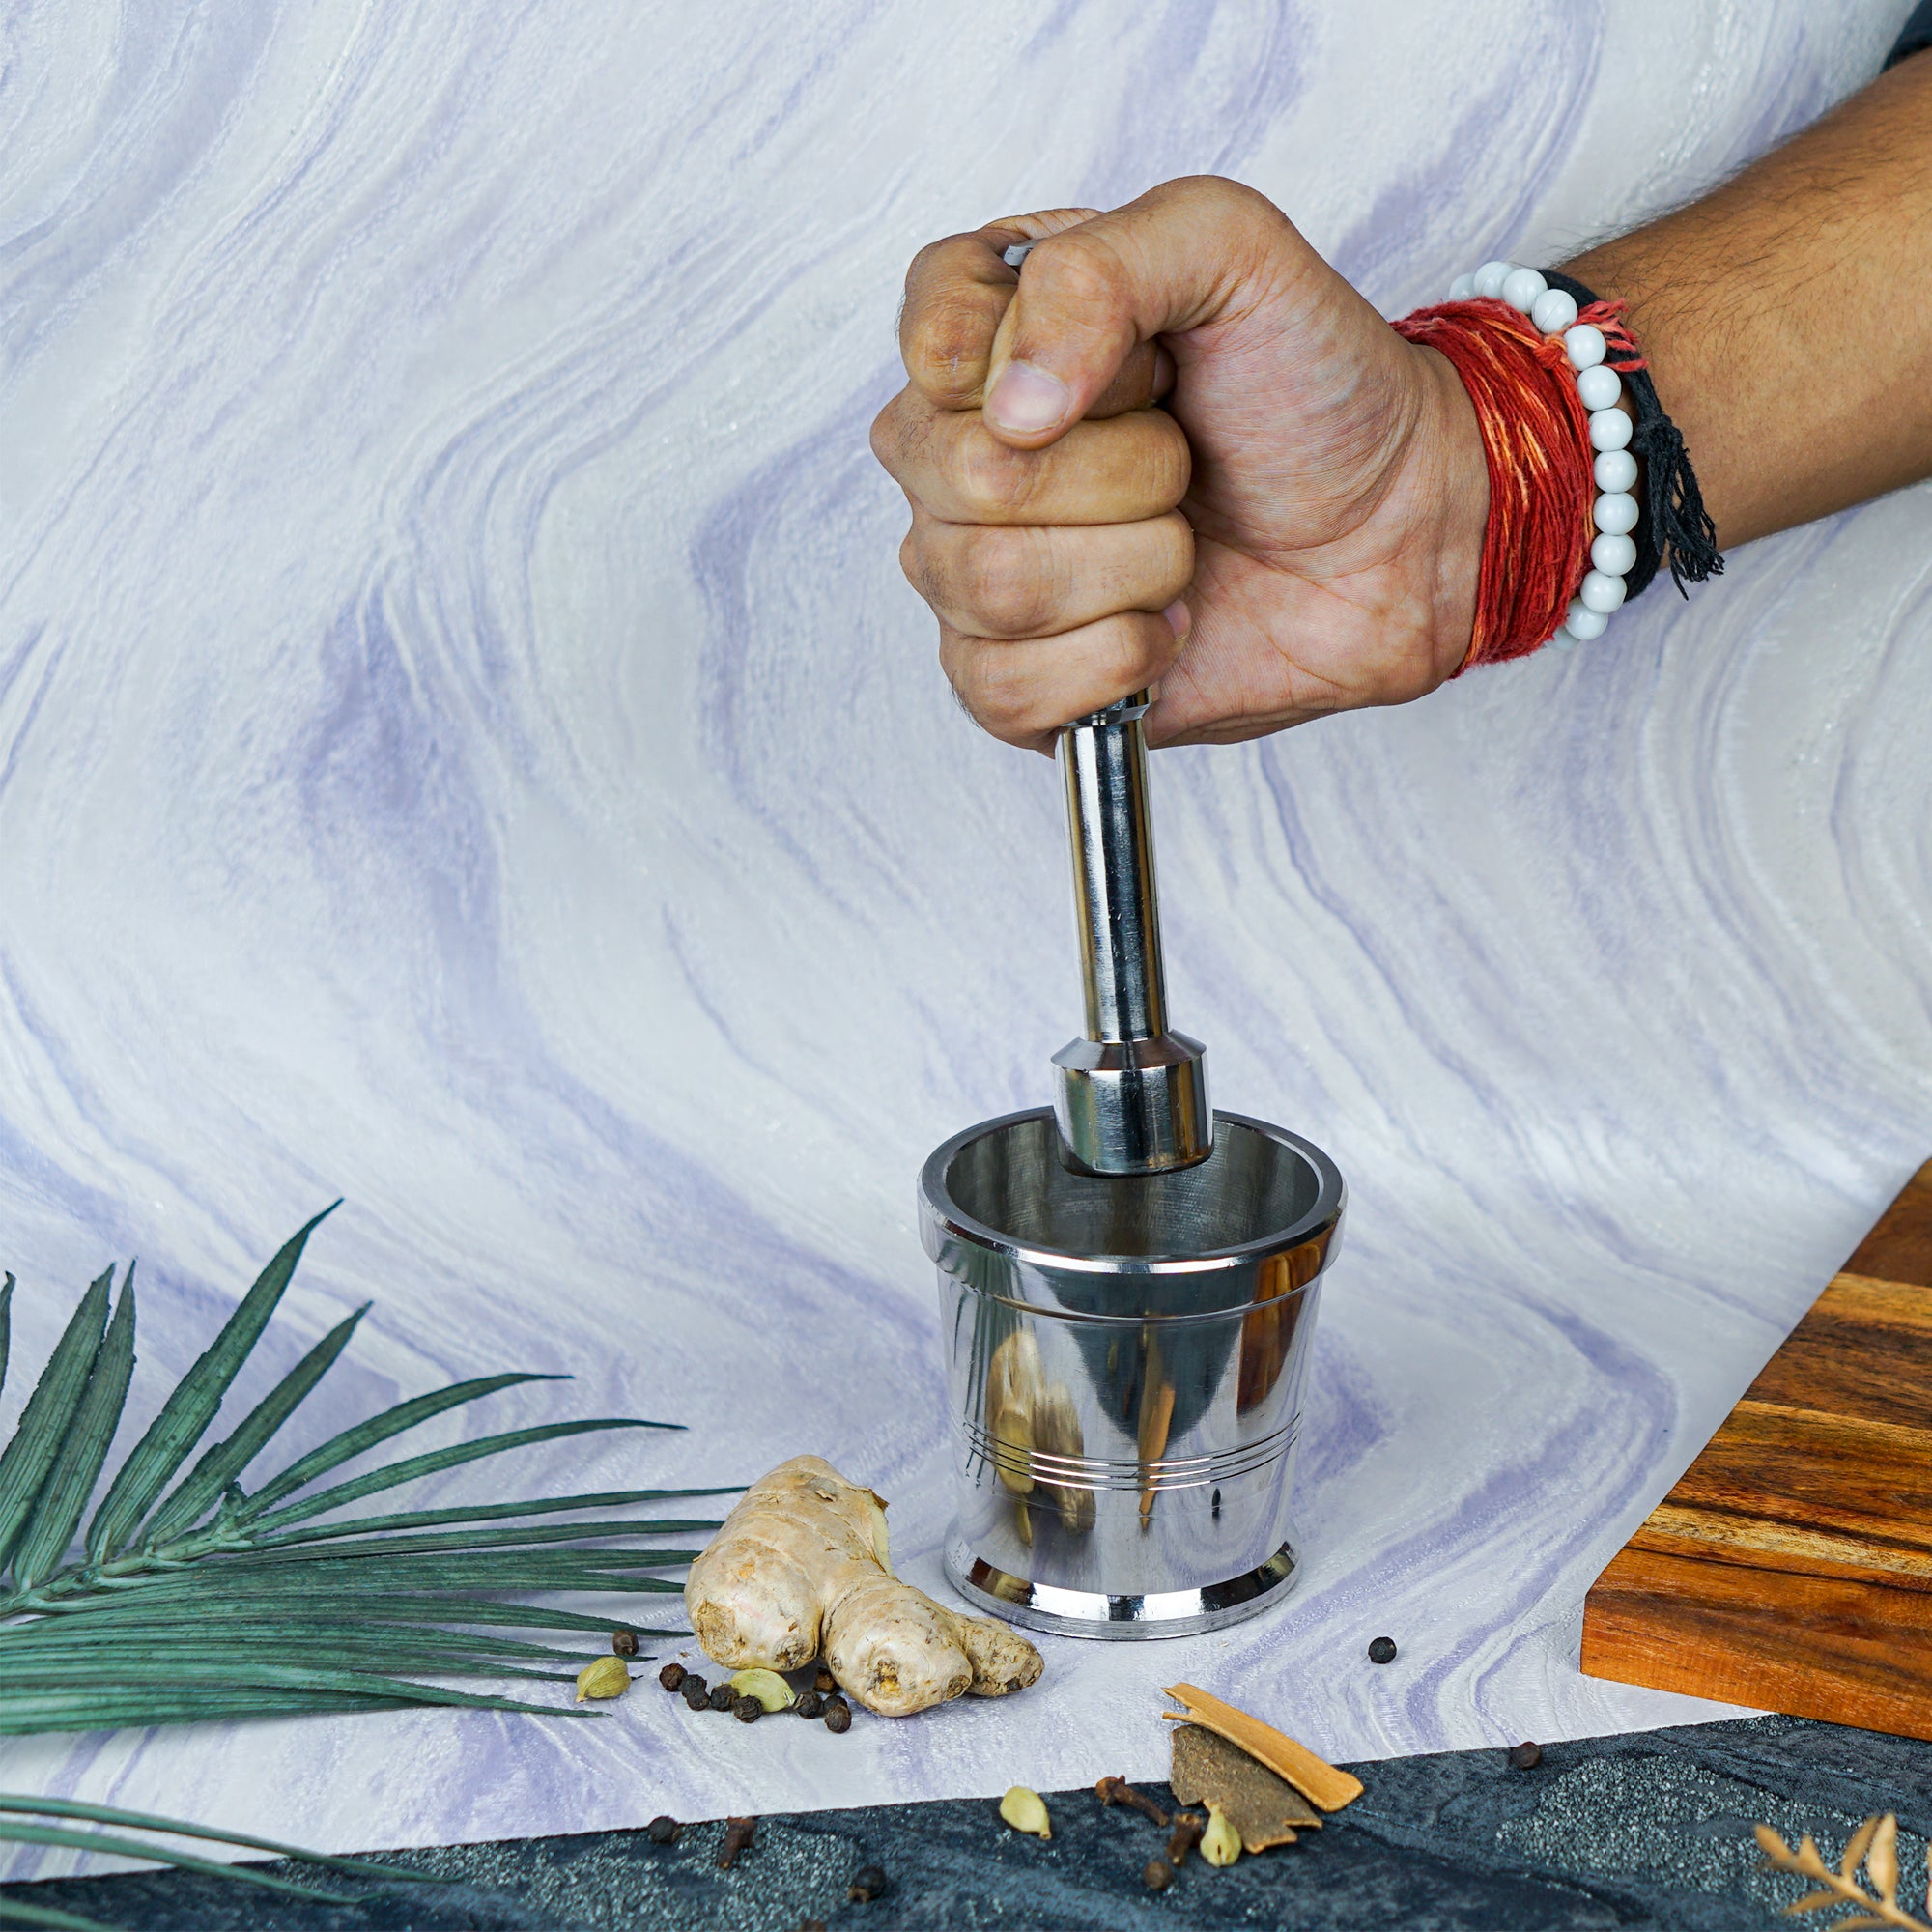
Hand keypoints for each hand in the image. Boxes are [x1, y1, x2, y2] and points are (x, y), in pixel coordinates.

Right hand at [870, 176, 1488, 749]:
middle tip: (1184, 462)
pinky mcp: (1011, 677)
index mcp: (993, 329)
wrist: (1401, 532)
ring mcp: (975, 570)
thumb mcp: (1232, 250)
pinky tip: (1163, 630)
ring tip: (1184, 544)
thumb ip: (1098, 270)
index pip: (932, 342)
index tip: (1149, 368)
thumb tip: (1011, 408)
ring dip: (1132, 569)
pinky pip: (998, 688)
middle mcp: (963, 449)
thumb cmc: (1316, 388)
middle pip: (963, 477)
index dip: (1044, 366)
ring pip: (985, 587)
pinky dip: (1112, 663)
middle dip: (1119, 475)